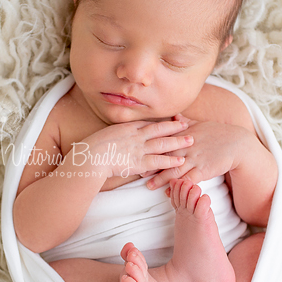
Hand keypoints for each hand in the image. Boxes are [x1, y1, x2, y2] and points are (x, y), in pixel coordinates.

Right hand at [72, 116, 192, 178]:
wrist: (89, 157)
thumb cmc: (92, 148)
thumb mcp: (105, 135)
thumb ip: (116, 135)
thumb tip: (119, 137)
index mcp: (127, 128)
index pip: (148, 123)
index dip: (161, 122)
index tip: (171, 119)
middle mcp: (136, 136)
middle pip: (159, 129)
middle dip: (174, 127)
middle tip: (187, 124)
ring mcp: (138, 149)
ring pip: (163, 143)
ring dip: (177, 142)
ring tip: (191, 140)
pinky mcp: (139, 163)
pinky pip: (158, 161)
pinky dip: (170, 161)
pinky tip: (180, 161)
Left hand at [144, 115, 250, 188]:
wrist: (238, 144)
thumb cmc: (219, 133)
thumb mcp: (201, 125)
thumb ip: (185, 121)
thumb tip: (174, 116)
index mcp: (185, 135)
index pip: (164, 141)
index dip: (150, 148)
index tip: (137, 152)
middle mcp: (187, 146)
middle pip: (165, 156)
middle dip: (150, 164)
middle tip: (136, 171)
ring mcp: (195, 158)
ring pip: (174, 170)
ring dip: (160, 179)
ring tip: (149, 186)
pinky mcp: (203, 170)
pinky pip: (188, 180)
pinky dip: (179, 186)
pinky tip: (170, 193)